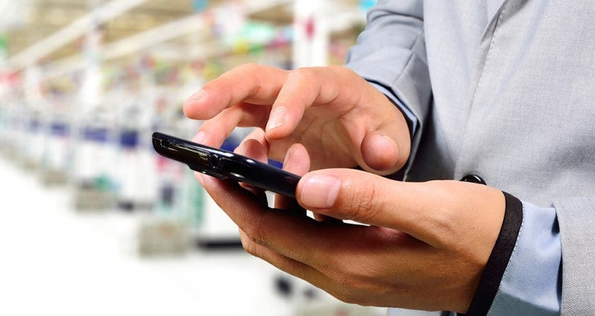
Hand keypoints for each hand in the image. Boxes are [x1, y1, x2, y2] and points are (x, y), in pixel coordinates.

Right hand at [184, 64, 410, 174]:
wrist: (370, 138)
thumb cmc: (378, 131)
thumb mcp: (392, 140)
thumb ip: (386, 146)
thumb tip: (376, 154)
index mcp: (330, 85)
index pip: (303, 83)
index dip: (287, 104)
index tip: (276, 132)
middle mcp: (296, 93)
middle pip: (254, 80)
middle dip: (222, 92)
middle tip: (194, 108)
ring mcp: (277, 112)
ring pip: (239, 108)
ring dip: (216, 124)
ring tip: (199, 147)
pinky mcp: (267, 134)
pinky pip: (241, 138)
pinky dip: (228, 152)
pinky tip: (220, 170)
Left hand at [195, 141, 505, 312]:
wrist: (510, 268)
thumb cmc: (477, 238)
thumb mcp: (428, 210)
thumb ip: (366, 197)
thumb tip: (309, 183)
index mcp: (350, 263)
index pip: (271, 233)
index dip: (235, 200)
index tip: (210, 169)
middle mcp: (340, 275)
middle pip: (268, 240)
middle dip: (241, 201)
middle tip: (227, 160)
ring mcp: (348, 275)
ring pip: (285, 242)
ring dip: (267, 205)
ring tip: (266, 162)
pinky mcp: (358, 266)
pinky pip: (309, 241)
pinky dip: (294, 213)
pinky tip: (302, 183)